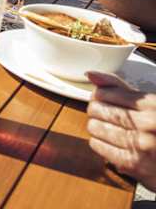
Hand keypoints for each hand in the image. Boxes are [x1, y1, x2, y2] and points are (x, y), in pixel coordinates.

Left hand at [86, 71, 155, 190]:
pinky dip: (99, 144)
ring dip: (96, 127)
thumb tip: (90, 74)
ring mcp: (141, 145)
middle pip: (98, 110)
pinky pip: (100, 148)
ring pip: (96, 128)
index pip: (107, 93)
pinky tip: (106, 142)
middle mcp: (148, 124)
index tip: (100, 99)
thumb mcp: (152, 105)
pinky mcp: (135, 165)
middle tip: (101, 114)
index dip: (99, 96)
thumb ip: (121, 88)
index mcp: (154, 105)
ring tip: (104, 128)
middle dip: (96, 111)